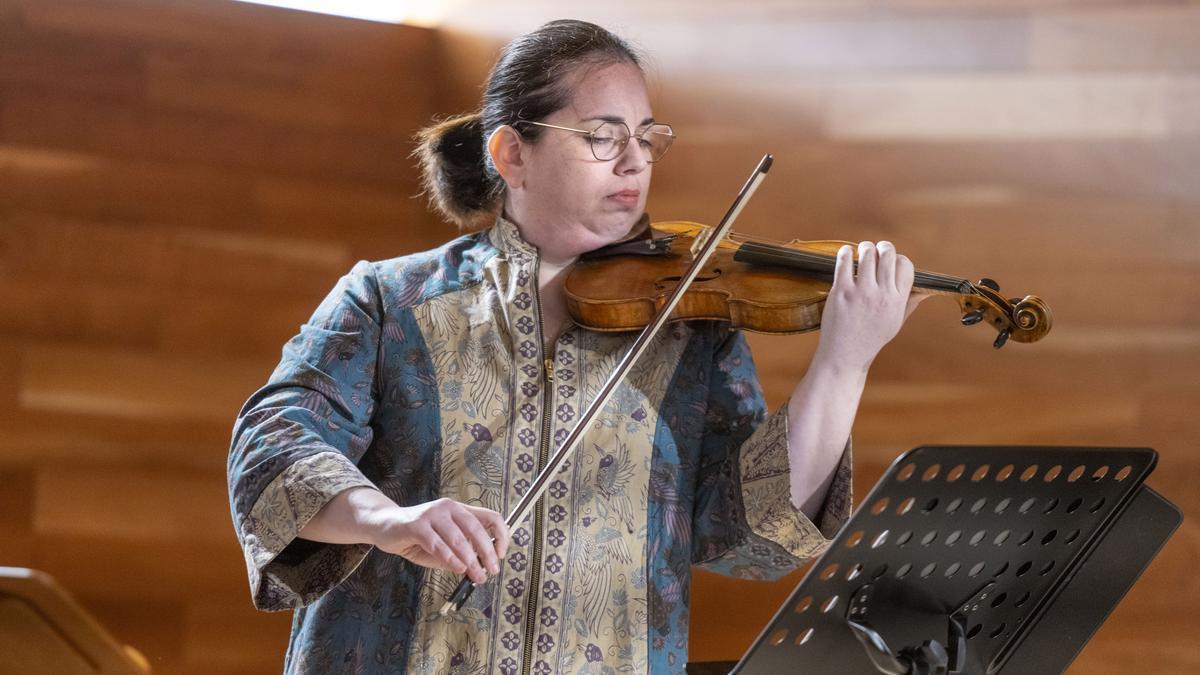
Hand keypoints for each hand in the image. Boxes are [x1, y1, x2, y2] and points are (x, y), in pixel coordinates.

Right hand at [367, 498, 509, 584]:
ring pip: (458, 538)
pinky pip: (438, 544)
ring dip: (470, 561)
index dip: (501, 535)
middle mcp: (448, 508)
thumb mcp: (444, 543)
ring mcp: (432, 514)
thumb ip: (461, 553)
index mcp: (459, 510)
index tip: (501, 555)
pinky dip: (450, 558)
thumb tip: (479, 569)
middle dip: (487, 553)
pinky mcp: (416, 525)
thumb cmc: (416, 536)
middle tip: (490, 571)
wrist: (385, 525)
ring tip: (475, 575)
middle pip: (477, 528)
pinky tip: (457, 568)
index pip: (490, 517)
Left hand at [814, 241, 926, 371]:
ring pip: (868, 253)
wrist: (845, 355)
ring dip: (864, 247)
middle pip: (888, 254)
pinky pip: (845, 262)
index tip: (890, 261)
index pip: (906, 266)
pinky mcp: (842, 292)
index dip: (898, 259)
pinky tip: (846, 253)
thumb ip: (910, 303)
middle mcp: (883, 295)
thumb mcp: (895, 323)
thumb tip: (926, 290)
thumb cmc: (870, 339)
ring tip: (861, 251)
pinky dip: (846, 252)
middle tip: (875, 250)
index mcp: (898, 301)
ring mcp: (862, 293)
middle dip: (882, 247)